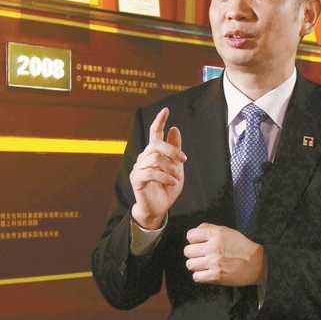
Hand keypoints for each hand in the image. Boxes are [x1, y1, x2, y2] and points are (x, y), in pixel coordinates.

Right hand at [130, 108, 185, 229]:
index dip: (159, 121)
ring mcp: (138, 168)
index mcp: (153, 154)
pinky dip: (165, 177)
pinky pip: (151, 173)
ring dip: (170, 168)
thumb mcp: (176, 168)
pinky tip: (172, 182)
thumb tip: (174, 129)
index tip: (166, 110)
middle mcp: (144, 158)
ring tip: (177, 177)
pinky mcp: (137, 180)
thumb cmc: (166, 189)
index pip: (154, 133)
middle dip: (172, 150)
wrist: (158, 209)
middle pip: (156, 145)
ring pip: (155, 159)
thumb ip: (175, 150)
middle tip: (183, 159)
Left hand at [184, 223, 264, 285]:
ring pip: (190, 264)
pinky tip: (207, 273)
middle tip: (202, 256)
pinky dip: (200, 276)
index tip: (199, 244)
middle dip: (194, 254)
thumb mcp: (227, 231)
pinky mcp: (216, 275)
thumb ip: (210, 228)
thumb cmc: (243, 247)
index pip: (190, 236)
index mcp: (216, 234)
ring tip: (205, 265)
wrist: (257, 263)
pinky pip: (196, 277)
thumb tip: (196, 230)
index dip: (193, 240)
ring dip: (196, 265)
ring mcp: (214, 262)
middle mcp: (213, 247)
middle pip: (187, 251)